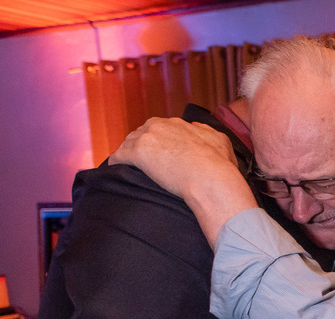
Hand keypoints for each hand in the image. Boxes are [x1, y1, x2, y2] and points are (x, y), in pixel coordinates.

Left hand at [109, 117, 238, 200]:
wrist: (212, 179)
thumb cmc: (220, 165)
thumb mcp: (220, 140)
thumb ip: (205, 132)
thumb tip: (197, 129)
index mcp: (177, 123)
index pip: (159, 128)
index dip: (158, 141)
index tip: (158, 152)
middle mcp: (160, 125)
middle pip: (141, 133)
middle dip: (140, 144)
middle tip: (141, 160)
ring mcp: (148, 138)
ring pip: (129, 142)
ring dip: (127, 152)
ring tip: (125, 165)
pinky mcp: (138, 153)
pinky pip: (119, 156)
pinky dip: (116, 162)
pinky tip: (114, 168)